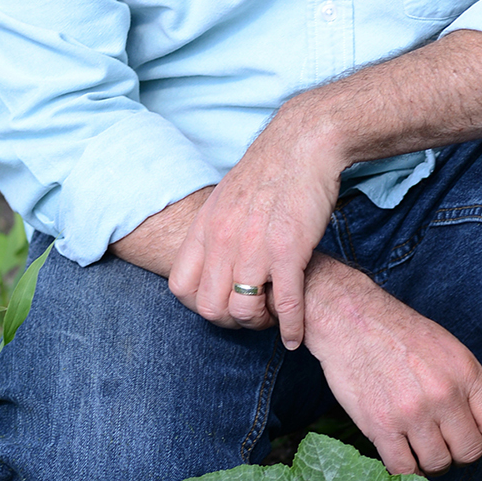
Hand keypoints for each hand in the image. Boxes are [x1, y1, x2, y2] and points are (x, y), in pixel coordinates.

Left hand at [167, 111, 342, 345]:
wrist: (302, 144)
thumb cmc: (269, 171)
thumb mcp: (225, 198)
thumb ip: (215, 230)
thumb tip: (209, 255)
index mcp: (205, 228)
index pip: (179, 286)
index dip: (197, 305)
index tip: (220, 304)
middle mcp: (224, 240)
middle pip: (209, 306)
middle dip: (229, 321)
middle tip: (249, 316)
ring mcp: (255, 247)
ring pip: (243, 310)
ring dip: (258, 324)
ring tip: (271, 320)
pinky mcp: (289, 251)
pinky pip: (285, 303)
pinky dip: (290, 328)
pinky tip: (293, 336)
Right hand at [303, 256, 481, 477]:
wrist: (351, 321)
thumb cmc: (399, 333)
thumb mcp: (448, 348)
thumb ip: (466, 386)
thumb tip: (477, 424)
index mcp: (465, 373)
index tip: (481, 443)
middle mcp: (443, 395)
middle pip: (470, 452)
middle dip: (460, 456)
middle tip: (446, 447)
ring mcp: (412, 413)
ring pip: (438, 464)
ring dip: (432, 464)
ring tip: (422, 451)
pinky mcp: (381, 426)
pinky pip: (404, 469)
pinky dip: (407, 471)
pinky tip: (403, 457)